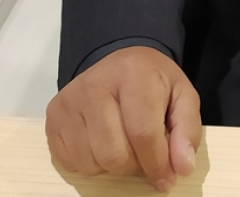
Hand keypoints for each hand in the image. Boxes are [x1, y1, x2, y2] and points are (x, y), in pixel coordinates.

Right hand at [46, 46, 201, 192]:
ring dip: (112, 166)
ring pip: (91, 163)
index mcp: (132, 74)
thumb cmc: (153, 82)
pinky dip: (91, 163)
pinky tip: (102, 143)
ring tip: (123, 144)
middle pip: (114, 155)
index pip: (142, 133)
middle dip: (135, 165)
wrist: (120, 61)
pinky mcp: (52, 117)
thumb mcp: (182, 96)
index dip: (157, 164)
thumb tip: (182, 168)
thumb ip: (187, 131)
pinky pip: (71, 162)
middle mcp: (94, 85)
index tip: (166, 178)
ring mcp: (69, 102)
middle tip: (143, 154)